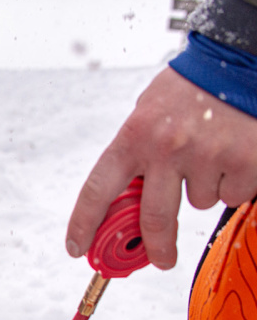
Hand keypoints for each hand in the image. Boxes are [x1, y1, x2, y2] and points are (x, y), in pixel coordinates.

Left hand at [66, 67, 256, 269]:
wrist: (237, 60)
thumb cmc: (190, 88)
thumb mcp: (148, 114)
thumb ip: (136, 154)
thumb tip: (123, 198)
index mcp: (135, 136)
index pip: (97, 190)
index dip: (83, 225)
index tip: (78, 248)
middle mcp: (166, 148)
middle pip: (152, 219)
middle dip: (157, 247)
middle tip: (162, 259)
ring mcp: (206, 156)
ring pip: (199, 202)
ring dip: (205, 188)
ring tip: (212, 153)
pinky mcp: (244, 162)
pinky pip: (232, 193)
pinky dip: (234, 181)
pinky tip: (234, 153)